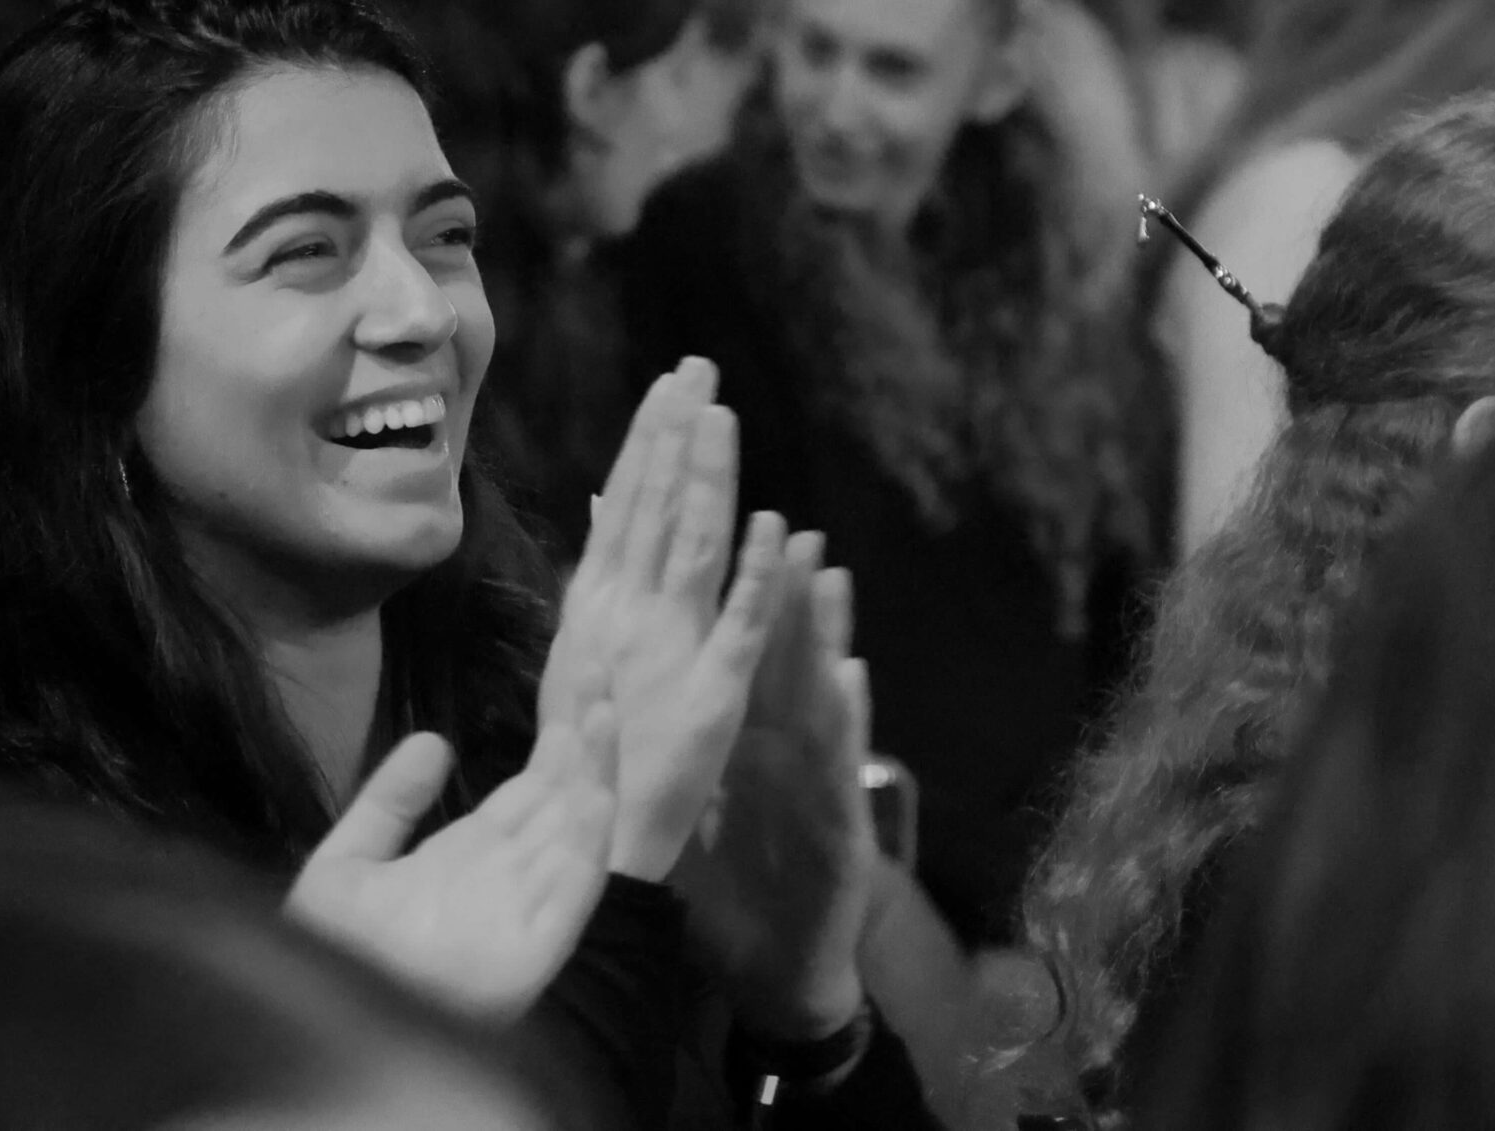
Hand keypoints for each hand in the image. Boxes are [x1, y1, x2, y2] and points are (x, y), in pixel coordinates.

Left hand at [286, 701, 617, 1024]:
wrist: (321, 1022)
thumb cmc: (332, 960)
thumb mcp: (346, 864)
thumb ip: (387, 804)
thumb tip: (433, 742)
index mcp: (471, 856)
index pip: (531, 785)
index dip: (556, 734)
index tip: (578, 675)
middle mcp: (509, 874)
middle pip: (561, 794)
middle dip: (584, 735)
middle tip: (602, 665)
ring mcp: (527, 906)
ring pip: (575, 828)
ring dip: (594, 772)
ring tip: (604, 709)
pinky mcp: (536, 944)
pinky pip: (571, 887)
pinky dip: (588, 839)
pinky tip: (596, 790)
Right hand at [541, 360, 793, 879]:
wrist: (592, 849)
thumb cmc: (591, 761)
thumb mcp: (583, 659)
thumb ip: (601, 582)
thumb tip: (606, 505)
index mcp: (597, 609)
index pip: (628, 508)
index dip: (650, 444)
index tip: (671, 386)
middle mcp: (626, 619)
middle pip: (657, 511)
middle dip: (676, 435)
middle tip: (698, 367)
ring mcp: (670, 652)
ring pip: (694, 549)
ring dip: (708, 479)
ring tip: (722, 415)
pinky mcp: (717, 694)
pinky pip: (741, 627)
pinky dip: (757, 574)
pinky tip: (775, 525)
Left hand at [676, 537, 878, 1040]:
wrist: (784, 968)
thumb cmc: (739, 882)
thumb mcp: (703, 804)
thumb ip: (688, 742)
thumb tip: (642, 687)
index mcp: (747, 741)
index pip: (737, 657)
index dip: (732, 598)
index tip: (722, 546)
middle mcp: (787, 751)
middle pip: (785, 663)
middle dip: (786, 593)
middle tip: (789, 528)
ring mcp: (817, 784)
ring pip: (821, 699)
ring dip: (827, 634)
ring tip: (827, 573)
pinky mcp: (842, 827)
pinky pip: (841, 770)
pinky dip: (847, 720)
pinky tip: (852, 676)